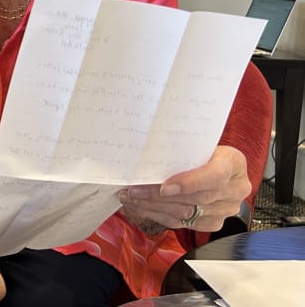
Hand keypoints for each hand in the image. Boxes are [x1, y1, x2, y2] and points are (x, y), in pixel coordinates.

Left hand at [118, 146, 249, 231]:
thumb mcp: (197, 144)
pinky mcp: (214, 222)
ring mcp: (227, 208)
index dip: (189, 183)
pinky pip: (184, 223)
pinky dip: (159, 216)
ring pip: (187, 213)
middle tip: (134, 191)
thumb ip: (181, 152)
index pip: (214, 176)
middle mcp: (236, 188)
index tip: (163, 187)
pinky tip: (141, 208)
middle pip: (197, 198)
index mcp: (234, 163)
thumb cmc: (202, 151)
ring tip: (132, 199)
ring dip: (155, 207)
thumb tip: (146, 157)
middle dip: (160, 196)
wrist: (216, 166)